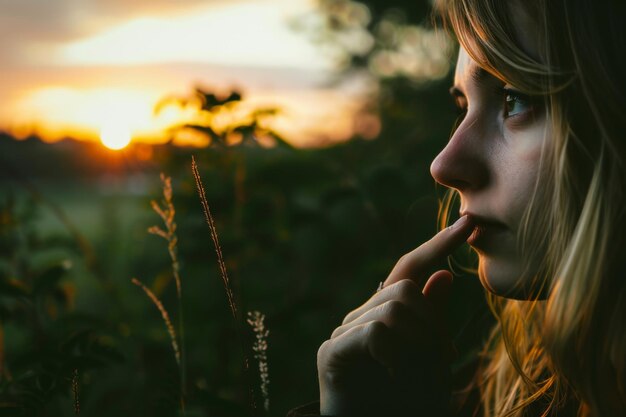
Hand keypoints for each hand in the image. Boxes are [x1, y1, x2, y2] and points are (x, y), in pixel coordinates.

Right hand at [317, 215, 474, 415]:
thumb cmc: (404, 404)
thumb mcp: (430, 360)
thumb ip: (432, 320)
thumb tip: (444, 275)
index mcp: (385, 315)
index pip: (410, 268)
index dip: (438, 244)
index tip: (469, 224)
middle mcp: (361, 318)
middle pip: (405, 288)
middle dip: (434, 323)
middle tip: (440, 360)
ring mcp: (343, 334)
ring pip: (394, 309)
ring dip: (419, 343)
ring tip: (416, 374)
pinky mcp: (331, 354)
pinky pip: (375, 332)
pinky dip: (395, 355)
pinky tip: (393, 375)